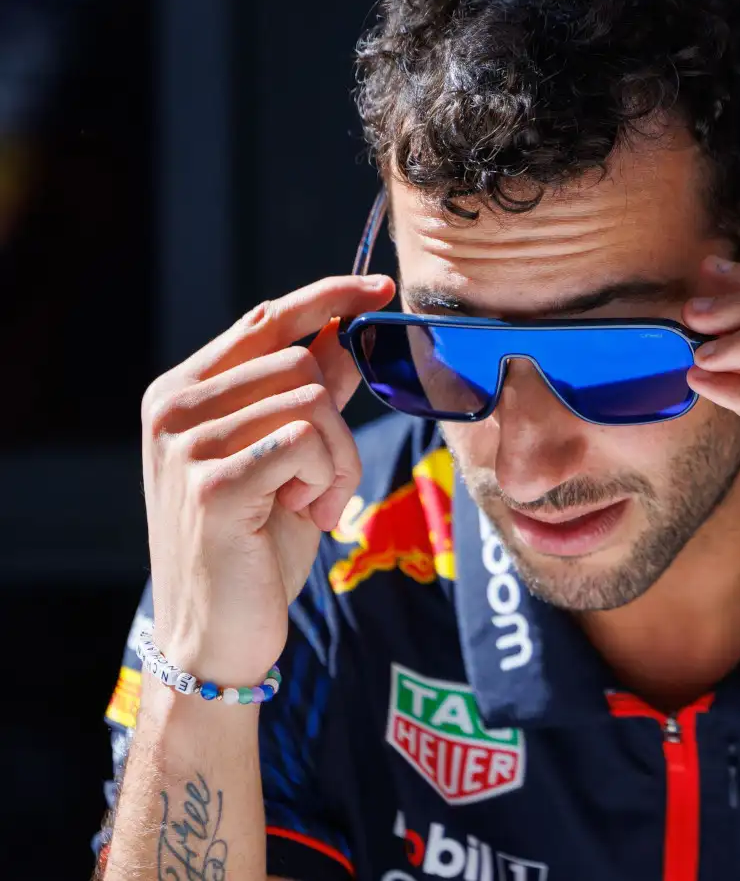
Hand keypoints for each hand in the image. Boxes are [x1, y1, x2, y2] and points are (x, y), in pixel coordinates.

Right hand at [139, 275, 394, 684]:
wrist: (219, 632)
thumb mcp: (289, 457)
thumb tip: (350, 333)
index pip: (266, 319)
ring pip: (313, 404)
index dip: (329, 296)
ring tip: (310, 505)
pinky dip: (327, 481)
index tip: (382, 288)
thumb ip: (311, 394)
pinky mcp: (213, 481)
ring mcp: (187, 443)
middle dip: (340, 429)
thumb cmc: (257, 545)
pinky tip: (305, 517)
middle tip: (324, 486)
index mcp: (184, 392)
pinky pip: (308, 442)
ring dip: (337, 462)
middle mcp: (174, 408)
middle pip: (303, 365)